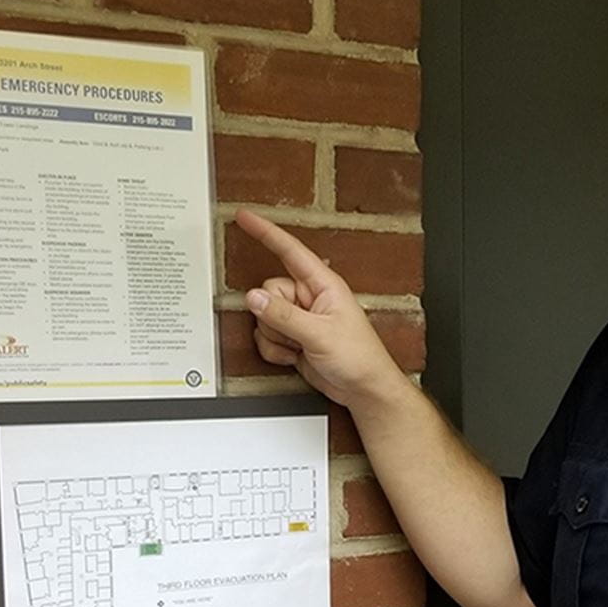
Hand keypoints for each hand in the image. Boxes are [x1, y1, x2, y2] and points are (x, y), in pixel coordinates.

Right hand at [234, 209, 410, 408]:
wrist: (363, 389)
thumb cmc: (359, 357)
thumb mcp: (320, 334)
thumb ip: (283, 315)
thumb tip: (254, 298)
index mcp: (323, 284)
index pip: (289, 251)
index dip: (266, 232)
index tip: (244, 217)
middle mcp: (310, 297)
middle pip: (268, 292)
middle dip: (275, 317)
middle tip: (298, 333)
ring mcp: (300, 318)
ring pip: (264, 316)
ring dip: (276, 337)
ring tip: (301, 346)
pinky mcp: (293, 337)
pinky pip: (266, 337)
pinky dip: (275, 350)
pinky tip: (295, 356)